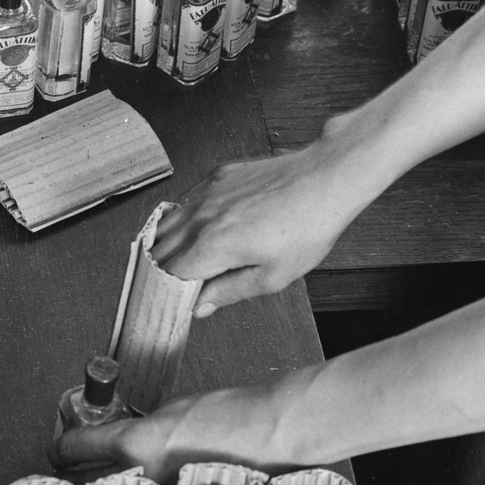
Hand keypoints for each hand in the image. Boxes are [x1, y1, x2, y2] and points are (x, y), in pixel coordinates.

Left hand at [49, 386, 288, 484]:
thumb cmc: (231, 414)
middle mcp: (142, 477)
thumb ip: (138, 429)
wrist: (276, 435)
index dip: (58, 449)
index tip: (56, 451)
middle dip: (68, 484)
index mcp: (134, 442)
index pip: (73, 448)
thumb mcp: (170, 409)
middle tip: (63, 480)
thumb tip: (117, 444)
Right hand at [151, 141, 367, 316]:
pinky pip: (182, 203)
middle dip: (163, 272)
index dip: (169, 292)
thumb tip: (200, 306)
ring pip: (163, 225)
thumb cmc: (308, 227)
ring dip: (165, 246)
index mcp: (213, 245)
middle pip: (158, 251)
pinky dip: (180, 221)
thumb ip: (229, 292)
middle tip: (177, 286)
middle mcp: (200, 217)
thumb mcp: (274, 276)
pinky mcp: (214, 178)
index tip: (176, 302)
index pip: (169, 276)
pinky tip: (196, 231)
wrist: (326, 179)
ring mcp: (205, 194)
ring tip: (181, 261)